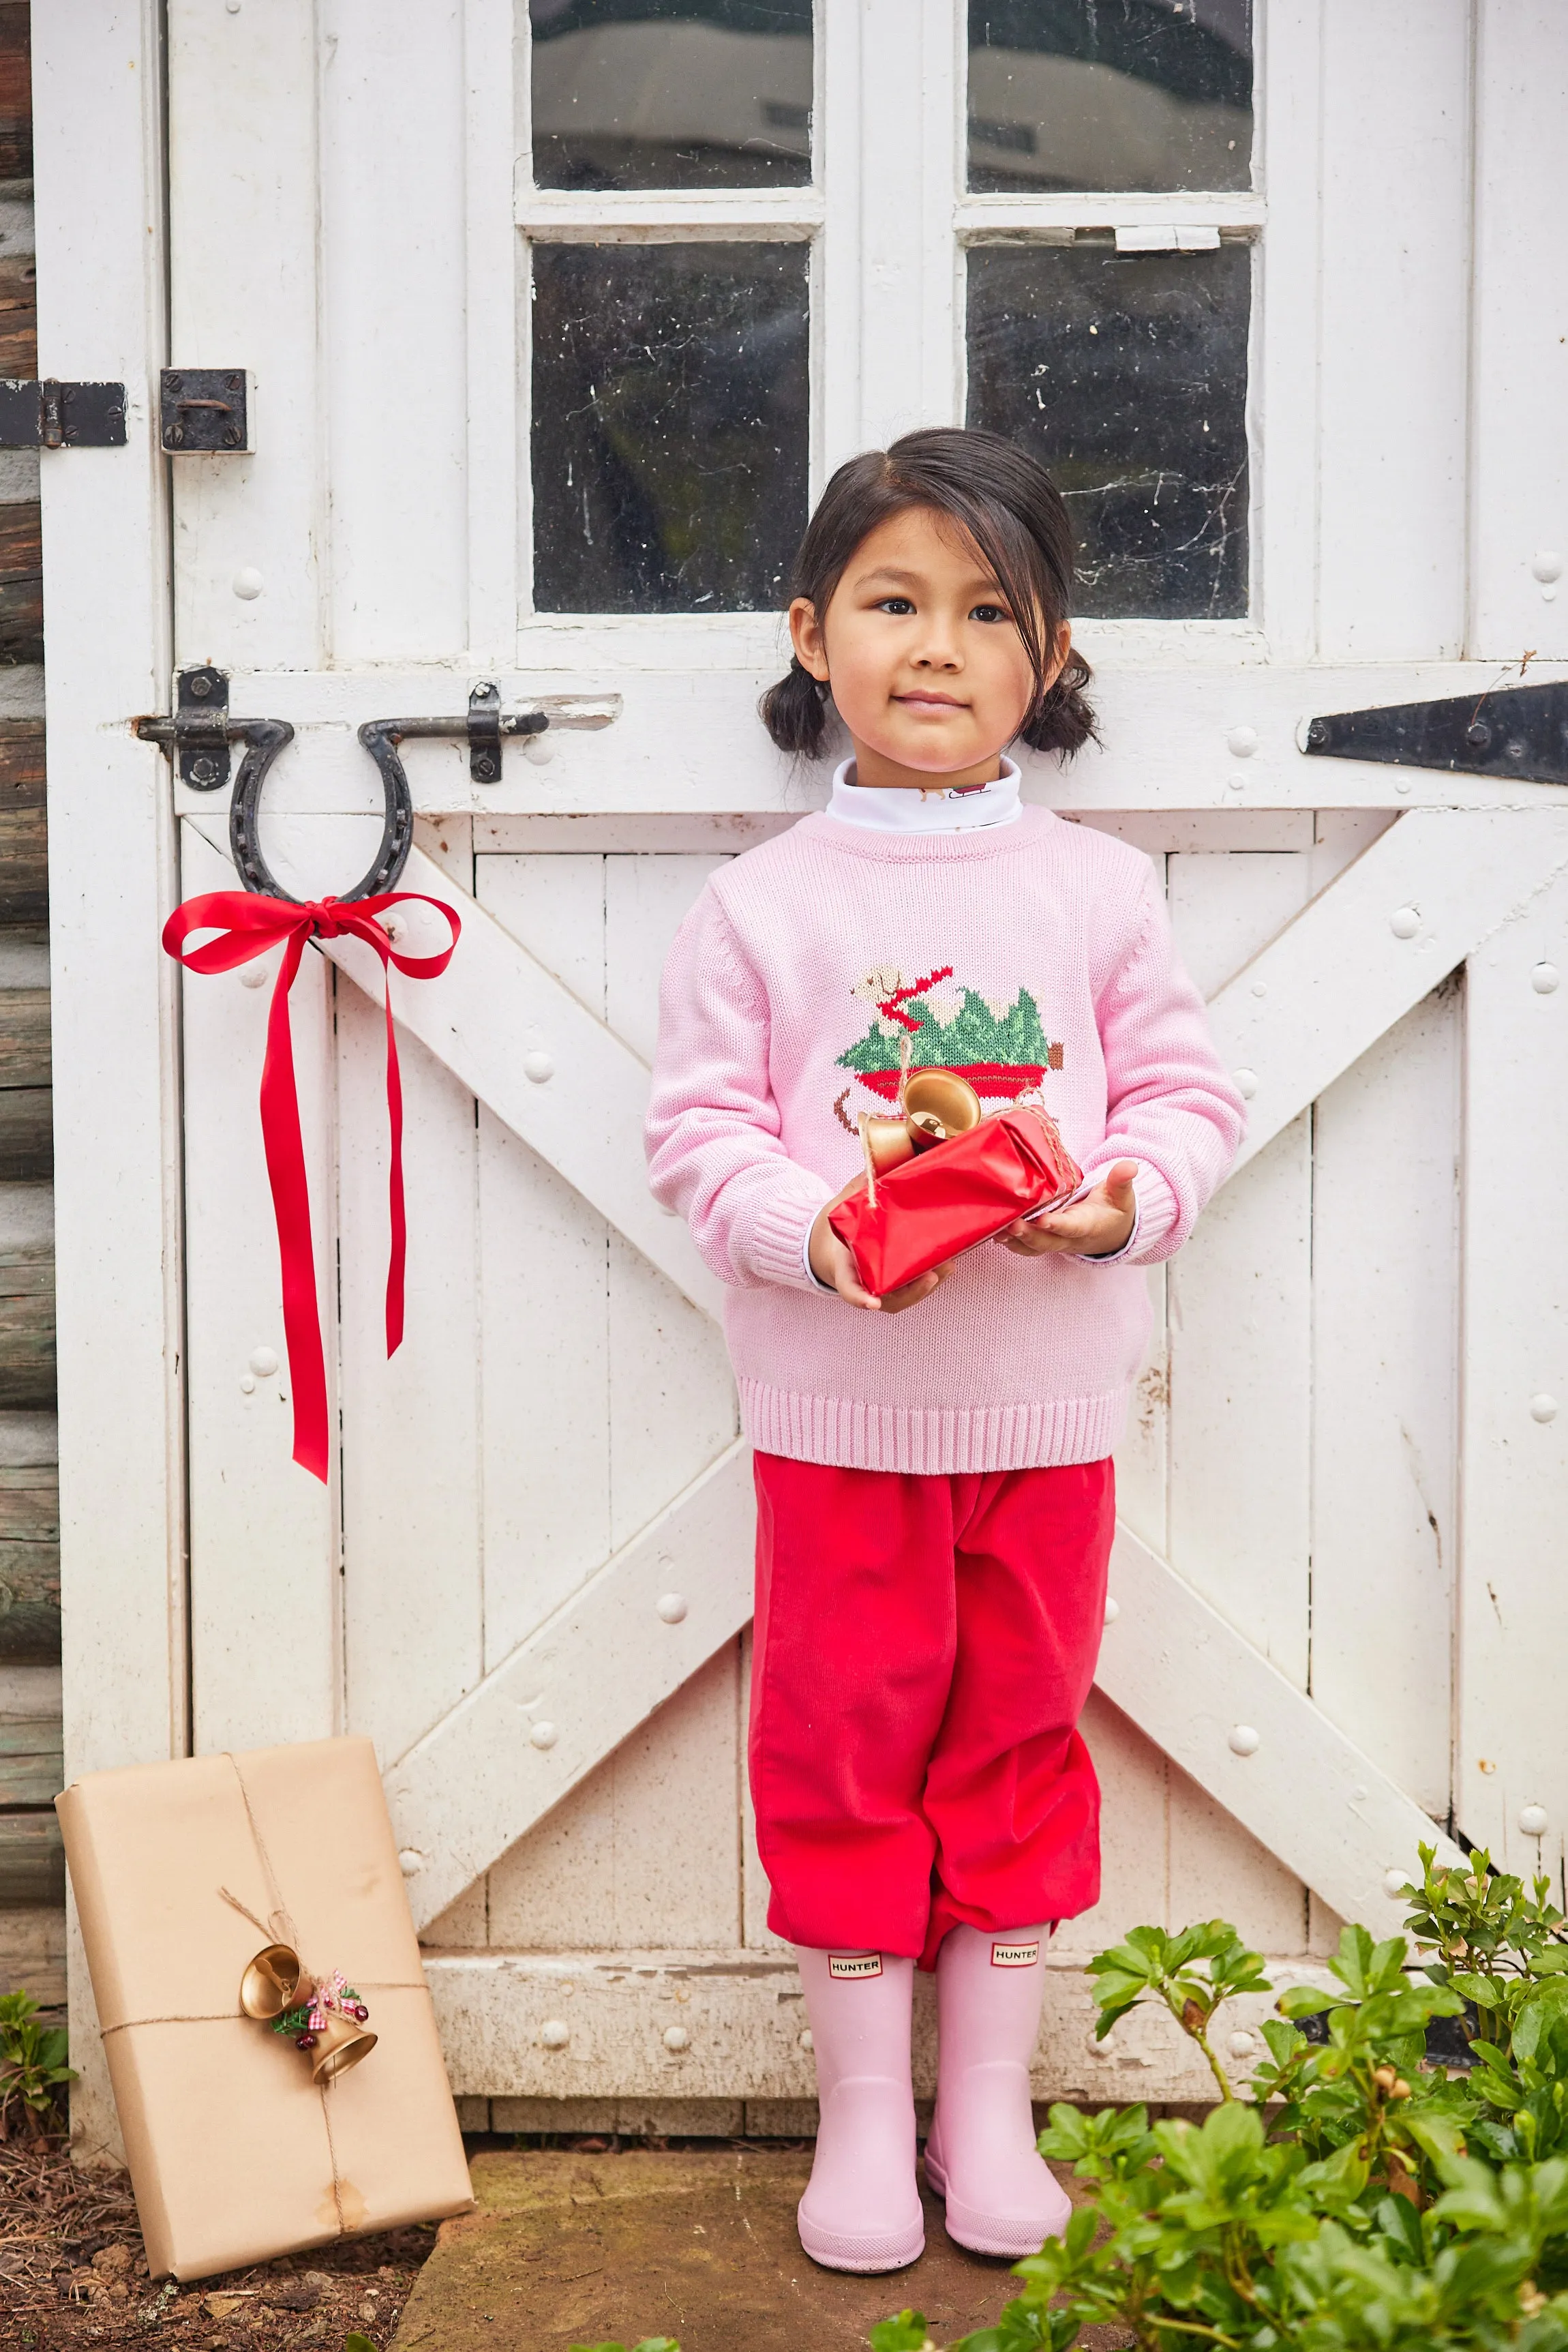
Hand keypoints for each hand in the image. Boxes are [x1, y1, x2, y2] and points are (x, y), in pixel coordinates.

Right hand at [808, 1177, 955, 1313]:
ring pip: (908, 1295)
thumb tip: (874, 1166)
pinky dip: (934, 1278)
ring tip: (948, 1264)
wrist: (838, 1246)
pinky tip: (950, 1262)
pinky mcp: (900, 1286)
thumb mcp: (844, 1207)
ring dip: (929, 1283)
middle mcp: (866, 1284)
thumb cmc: (844, 1229)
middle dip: (912, 1290)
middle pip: (889, 1297)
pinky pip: (917, 1288)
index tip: (871, 1303)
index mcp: (845, 1268)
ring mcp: (884, 1289)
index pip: (849, 1288)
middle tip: (930, 1275)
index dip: (859, 1298)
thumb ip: (858, 1191)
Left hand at [995, 1160, 1138, 1258]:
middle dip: (1027, 1235)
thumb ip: (1121, 1181)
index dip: (1057, 1225)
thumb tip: (1130, 1166)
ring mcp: (1053, 1242)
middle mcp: (1067, 1238)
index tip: (1043, 1219)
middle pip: (1045, 1241)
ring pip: (1031, 1247)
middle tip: (1009, 1224)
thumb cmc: (1112, 1211)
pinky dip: (1009, 1242)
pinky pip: (1024, 1246)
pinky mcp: (1042, 1241)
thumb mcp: (1121, 1195)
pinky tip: (991, 1231)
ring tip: (994, 1230)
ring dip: (1013, 1241)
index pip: (1071, 1227)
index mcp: (1086, 1225)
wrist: (1110, 1233)